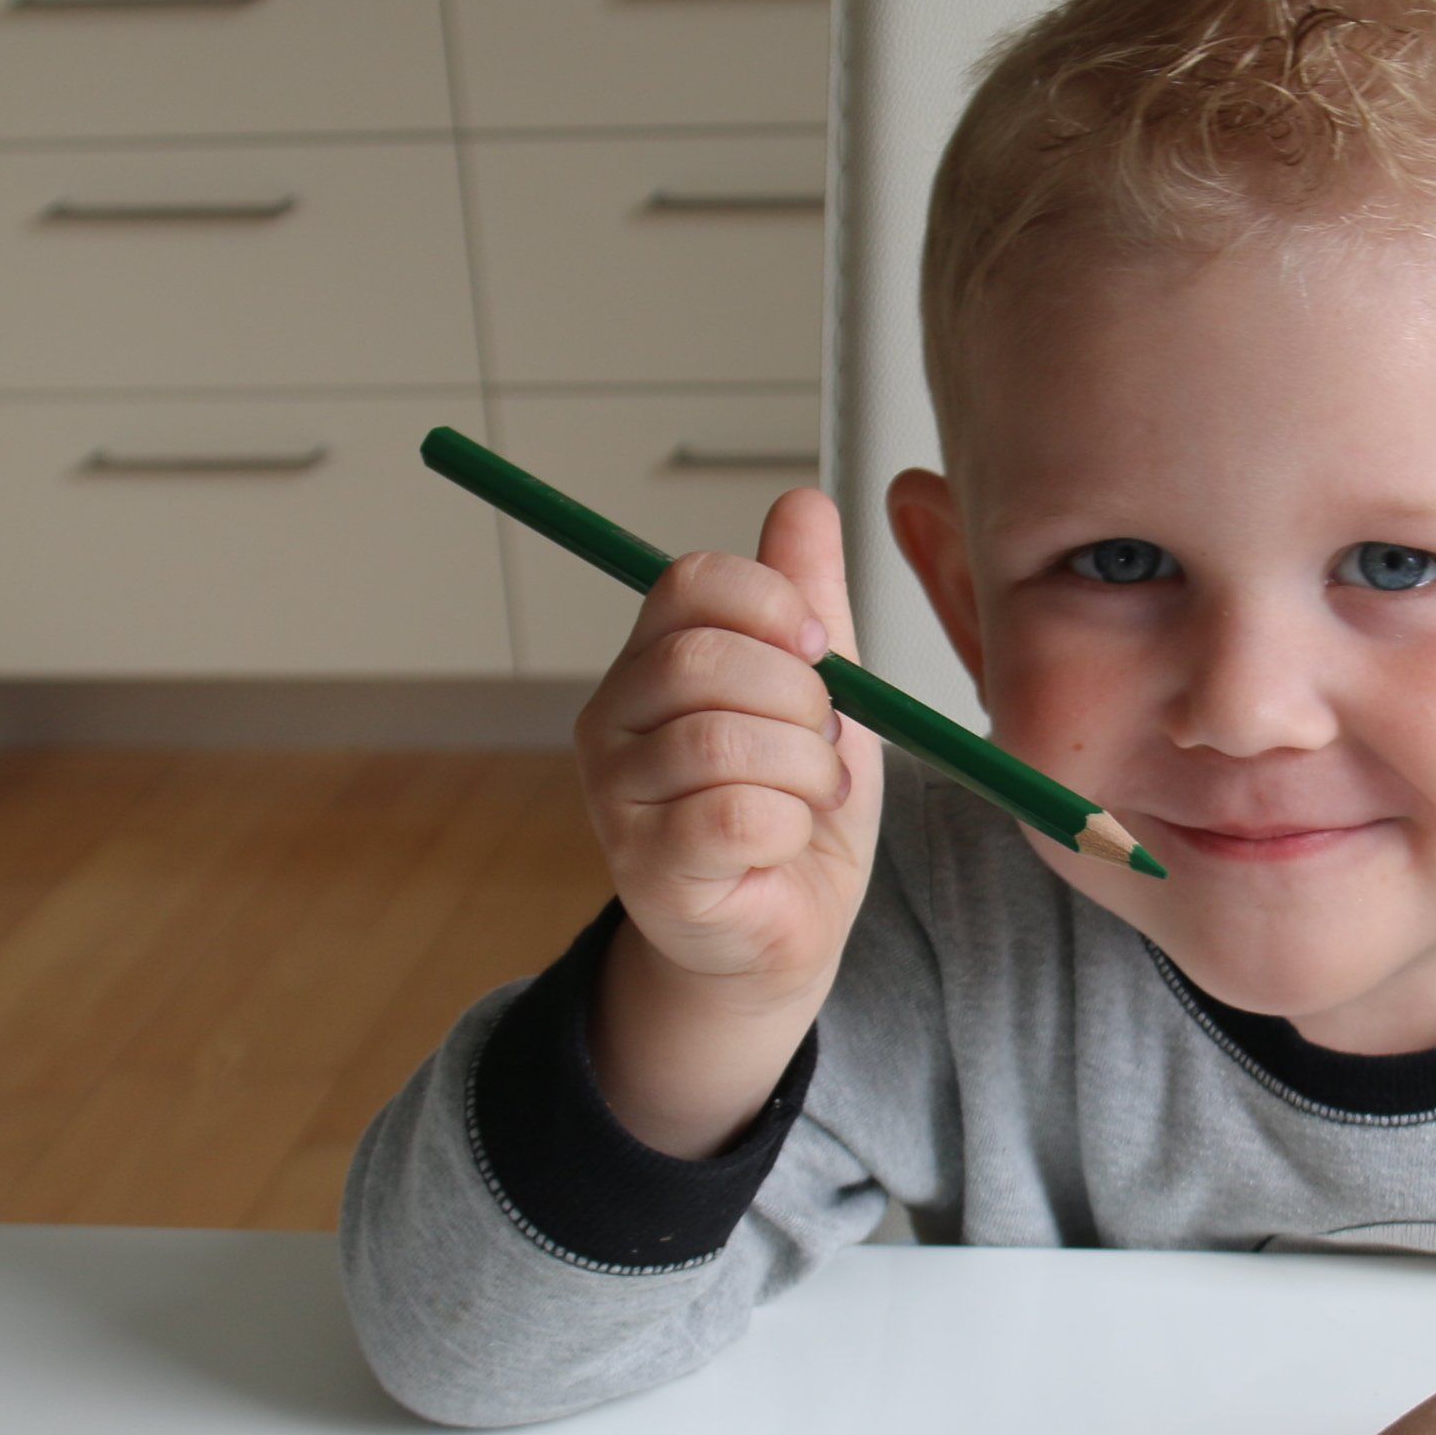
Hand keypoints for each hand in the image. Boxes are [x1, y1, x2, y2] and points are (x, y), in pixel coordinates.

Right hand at [574, 487, 882, 1000]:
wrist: (781, 933)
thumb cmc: (792, 812)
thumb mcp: (819, 695)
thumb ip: (808, 603)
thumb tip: (803, 501)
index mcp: (650, 662)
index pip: (690, 583)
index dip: (772, 603)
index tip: (819, 648)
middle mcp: (612, 722)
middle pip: (705, 660)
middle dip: (799, 698)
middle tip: (823, 744)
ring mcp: (616, 798)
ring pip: (724, 740)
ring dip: (805, 770)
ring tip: (813, 798)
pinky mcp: (646, 869)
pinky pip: (735, 816)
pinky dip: (790, 826)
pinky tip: (787, 843)